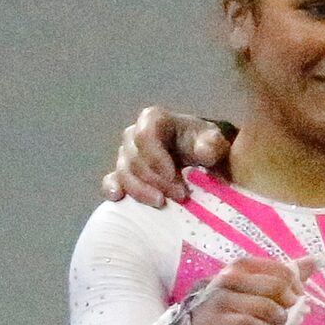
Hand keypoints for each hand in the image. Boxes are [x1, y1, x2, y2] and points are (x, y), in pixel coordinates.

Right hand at [101, 108, 231, 207]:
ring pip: (124, 171)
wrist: (202, 162)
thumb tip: (202, 151)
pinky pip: (110, 180)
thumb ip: (211, 144)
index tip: (173, 176)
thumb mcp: (214, 142)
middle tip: (180, 195)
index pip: (145, 134)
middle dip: (156, 179)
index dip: (155, 156)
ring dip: (140, 190)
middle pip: (135, 157)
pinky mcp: (123, 175)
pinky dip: (112, 189)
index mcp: (155, 121)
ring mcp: (127, 156)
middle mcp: (135, 135)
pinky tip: (118, 198)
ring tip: (161, 203)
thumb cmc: (206, 147)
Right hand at [181, 255, 302, 324]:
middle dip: (292, 308)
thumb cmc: (235, 307)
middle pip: (278, 288)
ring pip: (268, 308)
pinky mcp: (218, 322)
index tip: (297, 302)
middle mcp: (231, 278)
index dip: (297, 289)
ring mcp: (222, 299)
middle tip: (292, 321)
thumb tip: (315, 260)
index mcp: (243, 266)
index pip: (283, 272)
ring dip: (280, 324)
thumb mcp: (259, 289)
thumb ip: (285, 276)